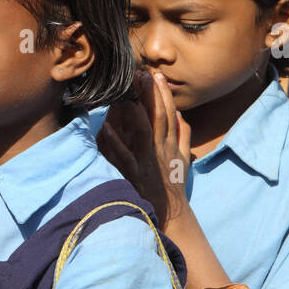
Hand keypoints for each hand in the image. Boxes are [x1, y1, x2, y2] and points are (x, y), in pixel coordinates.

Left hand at [97, 70, 191, 225]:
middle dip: (152, 94)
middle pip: (158, 116)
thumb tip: (181, 114)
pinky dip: (115, 142)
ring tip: (129, 92)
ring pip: (144, 130)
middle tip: (144, 74)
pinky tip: (105, 127)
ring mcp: (149, 160)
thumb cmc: (174, 186)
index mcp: (171, 144)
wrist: (172, 214)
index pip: (169, 113)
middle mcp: (161, 149)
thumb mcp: (183, 159)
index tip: (157, 75)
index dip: (163, 94)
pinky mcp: (136, 174)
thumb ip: (183, 135)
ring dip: (137, 110)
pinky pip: (124, 156)